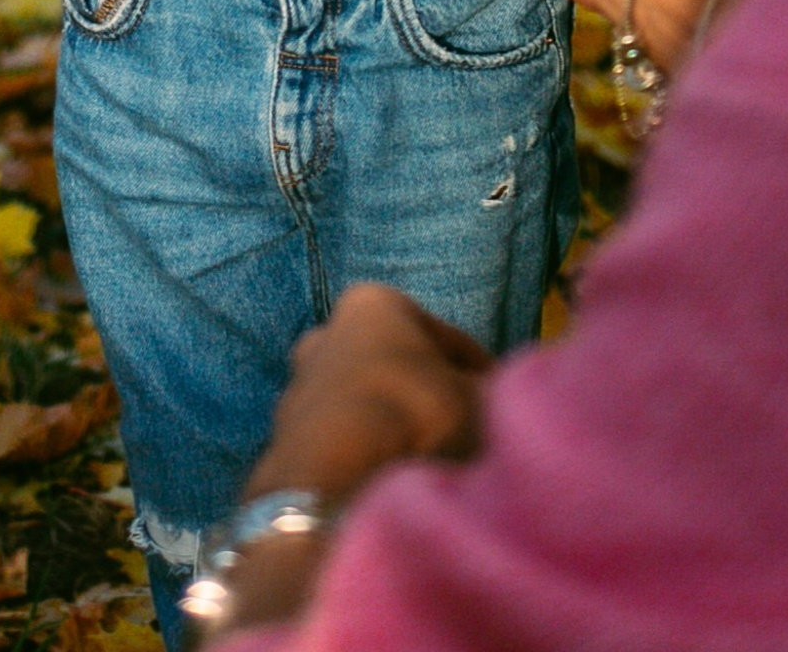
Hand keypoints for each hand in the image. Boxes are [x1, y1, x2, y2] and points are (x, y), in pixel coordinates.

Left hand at [193, 286, 492, 640]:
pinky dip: (365, 457)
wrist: (337, 476)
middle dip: (429, 395)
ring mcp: (299, 387)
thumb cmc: (417, 414)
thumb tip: (504, 395)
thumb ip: (492, 392)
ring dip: (393, 427)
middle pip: (398, 367)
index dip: (483, 375)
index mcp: (374, 304)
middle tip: (465, 432)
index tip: (504, 405)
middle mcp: (327, 333)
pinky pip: (342, 445)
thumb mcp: (478, 399)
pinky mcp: (283, 439)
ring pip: (366, 406)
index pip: (449, 340)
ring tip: (427, 464)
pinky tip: (389, 483)